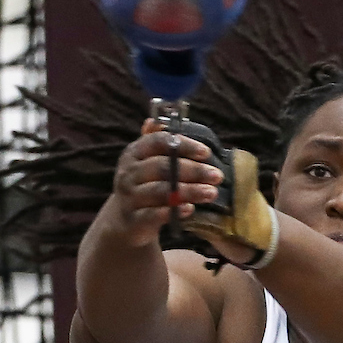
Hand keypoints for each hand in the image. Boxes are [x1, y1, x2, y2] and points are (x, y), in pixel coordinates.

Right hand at [109, 120, 222, 247]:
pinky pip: (155, 215)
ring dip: (189, 191)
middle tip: (217, 175)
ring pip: (161, 191)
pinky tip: (190, 209)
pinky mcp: (134, 219)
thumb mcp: (146, 164)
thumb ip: (154, 143)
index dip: (184, 145)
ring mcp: (129, 197)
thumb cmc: (143, 188)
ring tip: (211, 193)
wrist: (125, 222)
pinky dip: (174, 211)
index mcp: (134, 153)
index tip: (206, 152)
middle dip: (193, 170)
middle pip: (163, 167)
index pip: (158, 142)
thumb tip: (155, 120)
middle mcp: (128, 172)